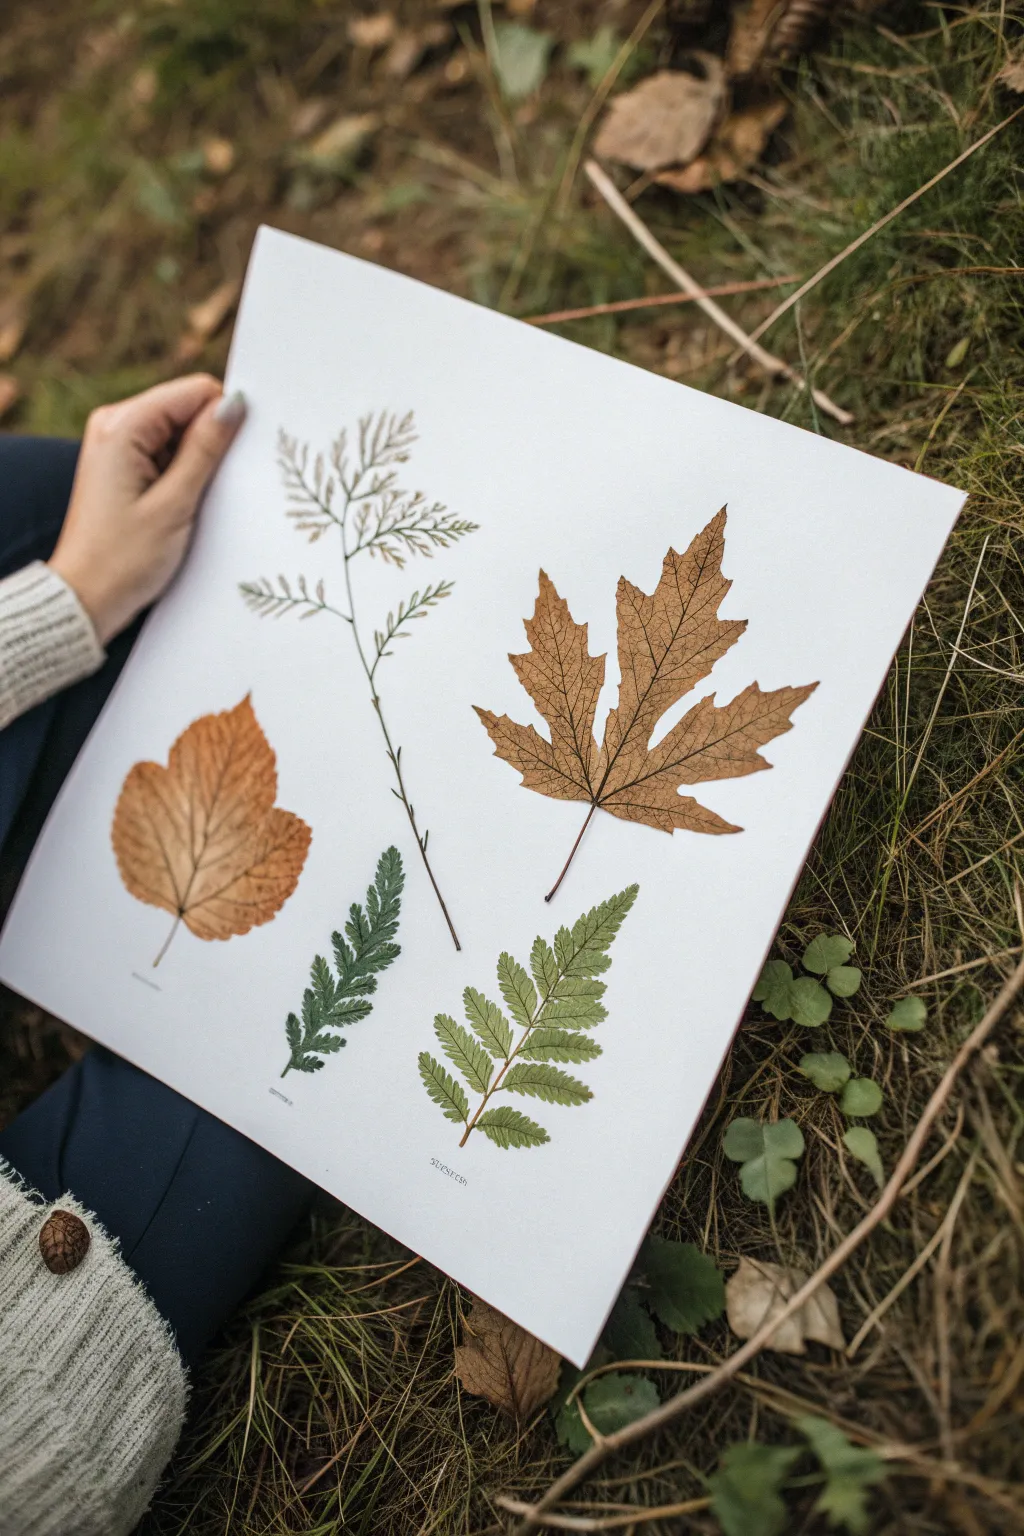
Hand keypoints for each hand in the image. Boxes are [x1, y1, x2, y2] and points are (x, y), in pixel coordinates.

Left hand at [49, 374, 245, 644]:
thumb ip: (206, 449)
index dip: (223, 419)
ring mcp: (116, 444)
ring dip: (196, 463)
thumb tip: (235, 404)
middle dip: (209, 442)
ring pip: (179, 433)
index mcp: (122, 425)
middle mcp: (114, 424)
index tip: (232, 460)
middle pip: (186, 409)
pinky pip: (165, 453)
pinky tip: (180, 505)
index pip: (195, 392)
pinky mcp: (121, 465)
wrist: (85, 598)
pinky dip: (181, 474)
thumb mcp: (175, 503)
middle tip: (208, 489)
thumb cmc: (124, 559)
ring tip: (189, 504)